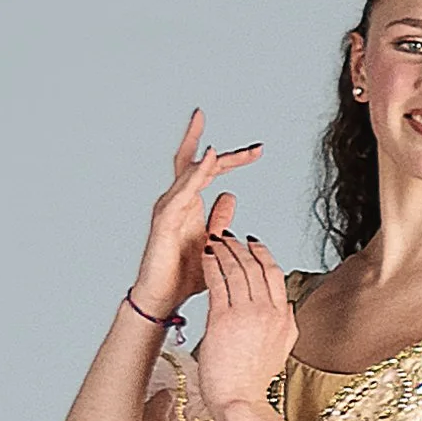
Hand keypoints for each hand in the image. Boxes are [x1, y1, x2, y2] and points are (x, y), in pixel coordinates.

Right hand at [130, 110, 262, 317]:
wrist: (163, 298)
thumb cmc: (184, 275)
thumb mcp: (213, 243)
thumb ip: (220, 220)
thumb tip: (230, 196)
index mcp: (189, 204)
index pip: (211, 172)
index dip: (233, 159)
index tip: (259, 150)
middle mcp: (176, 201)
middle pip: (194, 161)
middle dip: (208, 142)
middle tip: (219, 122)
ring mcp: (168, 208)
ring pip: (185, 171)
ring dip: (202, 152)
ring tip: (209, 130)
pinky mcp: (165, 220)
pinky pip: (182, 191)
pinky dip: (195, 173)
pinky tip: (208, 159)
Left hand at [194, 234, 295, 409]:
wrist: (238, 401)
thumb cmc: (251, 381)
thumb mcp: (281, 350)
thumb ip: (286, 324)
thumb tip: (287, 305)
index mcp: (283, 318)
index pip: (275, 274)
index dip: (262, 254)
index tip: (252, 244)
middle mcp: (269, 312)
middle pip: (256, 267)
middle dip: (240, 247)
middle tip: (228, 236)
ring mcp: (247, 314)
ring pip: (237, 270)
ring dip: (225, 251)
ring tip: (214, 241)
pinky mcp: (224, 319)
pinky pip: (218, 282)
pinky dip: (212, 264)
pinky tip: (205, 256)